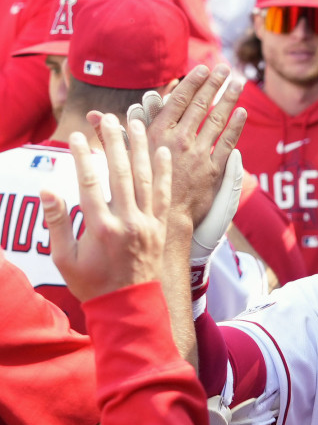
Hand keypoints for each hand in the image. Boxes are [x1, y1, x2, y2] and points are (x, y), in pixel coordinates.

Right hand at [43, 116, 170, 301]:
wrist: (129, 307)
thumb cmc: (92, 284)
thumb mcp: (64, 259)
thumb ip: (57, 223)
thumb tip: (47, 190)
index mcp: (100, 228)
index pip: (90, 182)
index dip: (83, 156)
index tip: (77, 136)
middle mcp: (127, 222)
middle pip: (120, 173)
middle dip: (113, 142)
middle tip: (106, 118)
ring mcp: (146, 224)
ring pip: (145, 178)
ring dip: (139, 148)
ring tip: (135, 124)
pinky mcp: (159, 228)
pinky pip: (163, 194)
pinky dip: (164, 172)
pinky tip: (162, 151)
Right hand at [102, 63, 245, 233]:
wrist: (164, 219)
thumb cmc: (141, 191)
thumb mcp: (123, 159)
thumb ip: (113, 135)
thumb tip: (93, 116)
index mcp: (158, 134)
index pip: (178, 100)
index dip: (192, 83)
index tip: (202, 69)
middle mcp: (180, 140)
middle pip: (200, 105)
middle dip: (214, 84)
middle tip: (224, 68)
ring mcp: (199, 154)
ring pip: (217, 120)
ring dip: (228, 99)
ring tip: (238, 83)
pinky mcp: (214, 170)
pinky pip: (227, 143)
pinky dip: (236, 126)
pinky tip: (242, 112)